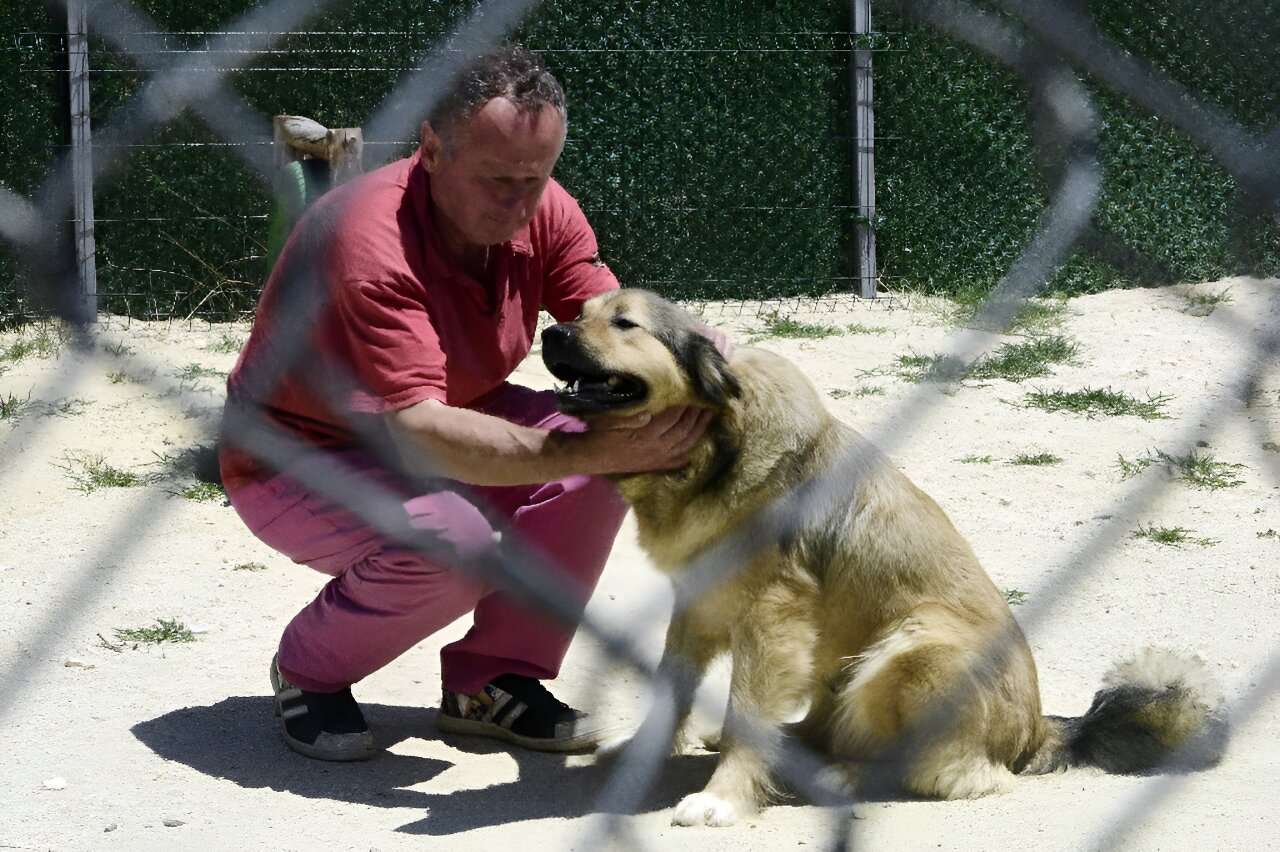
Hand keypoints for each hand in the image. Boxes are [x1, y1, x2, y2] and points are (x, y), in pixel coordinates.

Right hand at [591, 406, 713, 473]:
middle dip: (697, 415)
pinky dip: (690, 451)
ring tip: (710, 416)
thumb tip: (649, 412)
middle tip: (707, 401)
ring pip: (686, 444)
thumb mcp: (610, 419)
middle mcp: (656, 446)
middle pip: (684, 429)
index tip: (693, 392)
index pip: (672, 417)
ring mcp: (658, 457)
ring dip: (700, 429)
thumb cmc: (601, 432)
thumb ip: (630, 417)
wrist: (593, 456)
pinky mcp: (656, 465)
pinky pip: (678, 460)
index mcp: (646, 433)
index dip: (684, 405)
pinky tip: (698, 444)